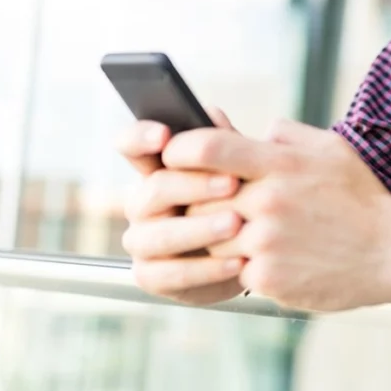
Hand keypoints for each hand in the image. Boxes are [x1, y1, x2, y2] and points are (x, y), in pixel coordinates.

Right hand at [116, 108, 246, 304]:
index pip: (132, 145)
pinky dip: (206, 269)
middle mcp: (143, 203)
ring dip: (200, 229)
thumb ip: (223, 142)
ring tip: (237, 223)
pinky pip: (170, 275)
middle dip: (194, 185)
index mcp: (158, 168)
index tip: (164, 135)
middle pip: (153, 189)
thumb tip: (212, 114)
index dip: (139, 137)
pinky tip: (238, 261)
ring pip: (159, 235)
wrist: (257, 251)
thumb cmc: (242, 197)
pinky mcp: (152, 276)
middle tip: (233, 182)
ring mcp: (143, 240)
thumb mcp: (237, 166)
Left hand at [162, 119, 390, 311]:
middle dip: (198, 203)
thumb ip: (290, 136)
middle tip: (210, 205)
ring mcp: (266, 242)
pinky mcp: (268, 278)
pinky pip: (234, 272)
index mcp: (281, 164)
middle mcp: (268, 200)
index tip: (173, 154)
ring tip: (248, 235)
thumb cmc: (362, 198)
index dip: (180, 149)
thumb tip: (261, 131)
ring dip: (219, 239)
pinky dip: (245, 267)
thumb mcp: (332, 149)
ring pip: (211, 240)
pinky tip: (272, 261)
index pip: (210, 147)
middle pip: (199, 199)